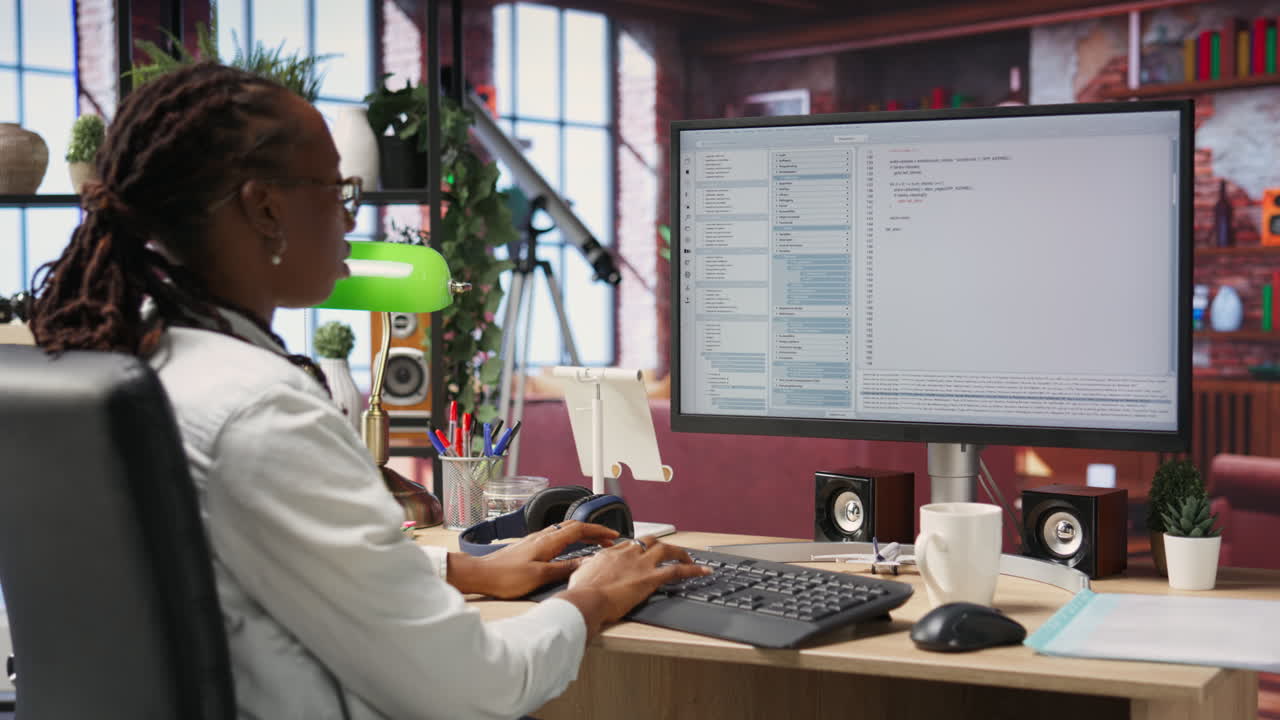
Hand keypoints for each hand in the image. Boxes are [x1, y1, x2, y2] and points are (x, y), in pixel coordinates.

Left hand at [447, 520, 620, 598]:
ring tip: (593, 543)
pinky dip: (569, 539)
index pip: (579, 529)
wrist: (481, 574)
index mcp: (548, 541)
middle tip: (607, 538)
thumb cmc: (506, 576)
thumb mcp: (540, 576)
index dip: (598, 531)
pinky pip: (555, 537)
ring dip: (582, 534)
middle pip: (573, 526)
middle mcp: (542, 536)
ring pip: (564, 530)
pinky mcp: (529, 546)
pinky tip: (569, 549)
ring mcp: (535, 540)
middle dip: (593, 530)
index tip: (612, 535)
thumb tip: (585, 562)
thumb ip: (564, 568)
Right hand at [564, 537, 710, 626]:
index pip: (631, 544)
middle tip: (669, 552)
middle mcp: (629, 553)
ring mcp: (642, 564)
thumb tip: (586, 568)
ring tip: (689, 558)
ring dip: (680, 553)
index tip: (643, 552)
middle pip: (651, 541)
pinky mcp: (651, 578)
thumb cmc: (582, 591)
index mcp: (612, 552)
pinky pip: (677, 571)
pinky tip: (704, 571)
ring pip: (667, 550)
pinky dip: (694, 570)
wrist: (587, 600)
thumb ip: (588, 568)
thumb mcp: (581, 573)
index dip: (640, 548)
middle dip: (662, 545)